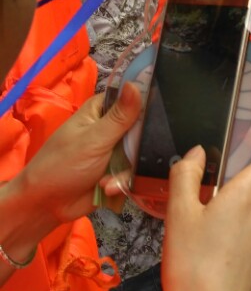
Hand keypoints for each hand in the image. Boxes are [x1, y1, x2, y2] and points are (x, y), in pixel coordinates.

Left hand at [15, 83, 141, 229]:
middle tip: (133, 156)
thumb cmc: (62, 165)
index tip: (165, 113)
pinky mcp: (121, 171)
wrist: (46, 206)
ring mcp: (118, 150)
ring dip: (128, 170)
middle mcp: (113, 128)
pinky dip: (123, 183)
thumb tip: (135, 84)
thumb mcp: (93, 140)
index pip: (134, 96)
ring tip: (108, 182)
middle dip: (141, 145)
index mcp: (103, 110)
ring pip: (143, 153)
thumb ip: (119, 116)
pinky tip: (108, 189)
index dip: (150, 102)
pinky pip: (136, 173)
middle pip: (144, 127)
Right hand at [163, 136, 250, 290]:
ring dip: (239, 211)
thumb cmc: (193, 267)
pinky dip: (245, 234)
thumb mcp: (179, 215)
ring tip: (207, 233)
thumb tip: (197, 153)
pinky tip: (219, 253)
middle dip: (238, 185)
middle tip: (207, 199)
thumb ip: (187, 175)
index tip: (247, 148)